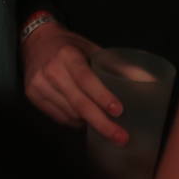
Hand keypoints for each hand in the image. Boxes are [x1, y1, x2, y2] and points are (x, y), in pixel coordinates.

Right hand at [22, 21, 127, 144]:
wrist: (34, 40)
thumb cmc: (68, 45)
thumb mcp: (91, 48)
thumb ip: (116, 65)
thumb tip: (146, 80)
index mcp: (67, 55)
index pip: (85, 79)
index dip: (102, 96)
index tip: (119, 112)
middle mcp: (50, 70)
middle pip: (79, 103)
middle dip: (102, 123)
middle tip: (121, 138)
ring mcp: (38, 84)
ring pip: (70, 114)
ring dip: (89, 124)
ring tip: (106, 127)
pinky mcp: (32, 95)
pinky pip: (58, 117)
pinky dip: (74, 122)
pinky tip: (84, 120)